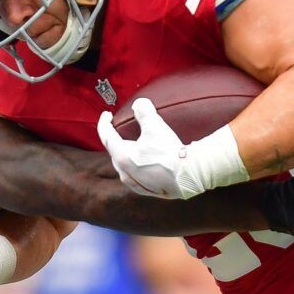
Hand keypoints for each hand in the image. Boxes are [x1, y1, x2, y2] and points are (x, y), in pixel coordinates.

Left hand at [96, 99, 245, 199]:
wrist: (189, 175)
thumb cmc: (170, 152)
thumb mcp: (156, 126)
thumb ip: (144, 111)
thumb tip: (139, 104)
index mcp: (122, 157)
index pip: (106, 136)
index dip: (104, 122)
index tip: (107, 114)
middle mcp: (125, 173)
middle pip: (114, 152)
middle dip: (115, 140)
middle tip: (118, 130)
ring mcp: (136, 184)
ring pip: (123, 167)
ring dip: (124, 155)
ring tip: (130, 148)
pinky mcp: (147, 190)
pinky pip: (135, 177)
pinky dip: (135, 167)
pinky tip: (142, 165)